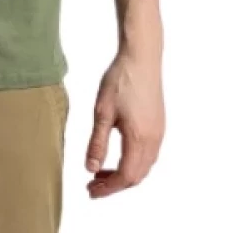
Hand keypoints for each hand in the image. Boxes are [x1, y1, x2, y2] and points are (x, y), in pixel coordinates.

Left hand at [85, 50, 164, 197]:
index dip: (108, 188)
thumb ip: (97, 143)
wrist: (141, 57)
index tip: (91, 191)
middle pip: (137, 176)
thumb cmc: (120, 80)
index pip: (126, 176)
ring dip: (124, 173)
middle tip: (93, 185)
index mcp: (140, 139)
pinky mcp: (158, 124)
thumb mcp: (102, 112)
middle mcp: (154, 140)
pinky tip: (117, 154)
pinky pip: (148, 154)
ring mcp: (159, 132)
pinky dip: (133, 162)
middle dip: (115, 184)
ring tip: (101, 171)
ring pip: (144, 166)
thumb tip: (90, 169)